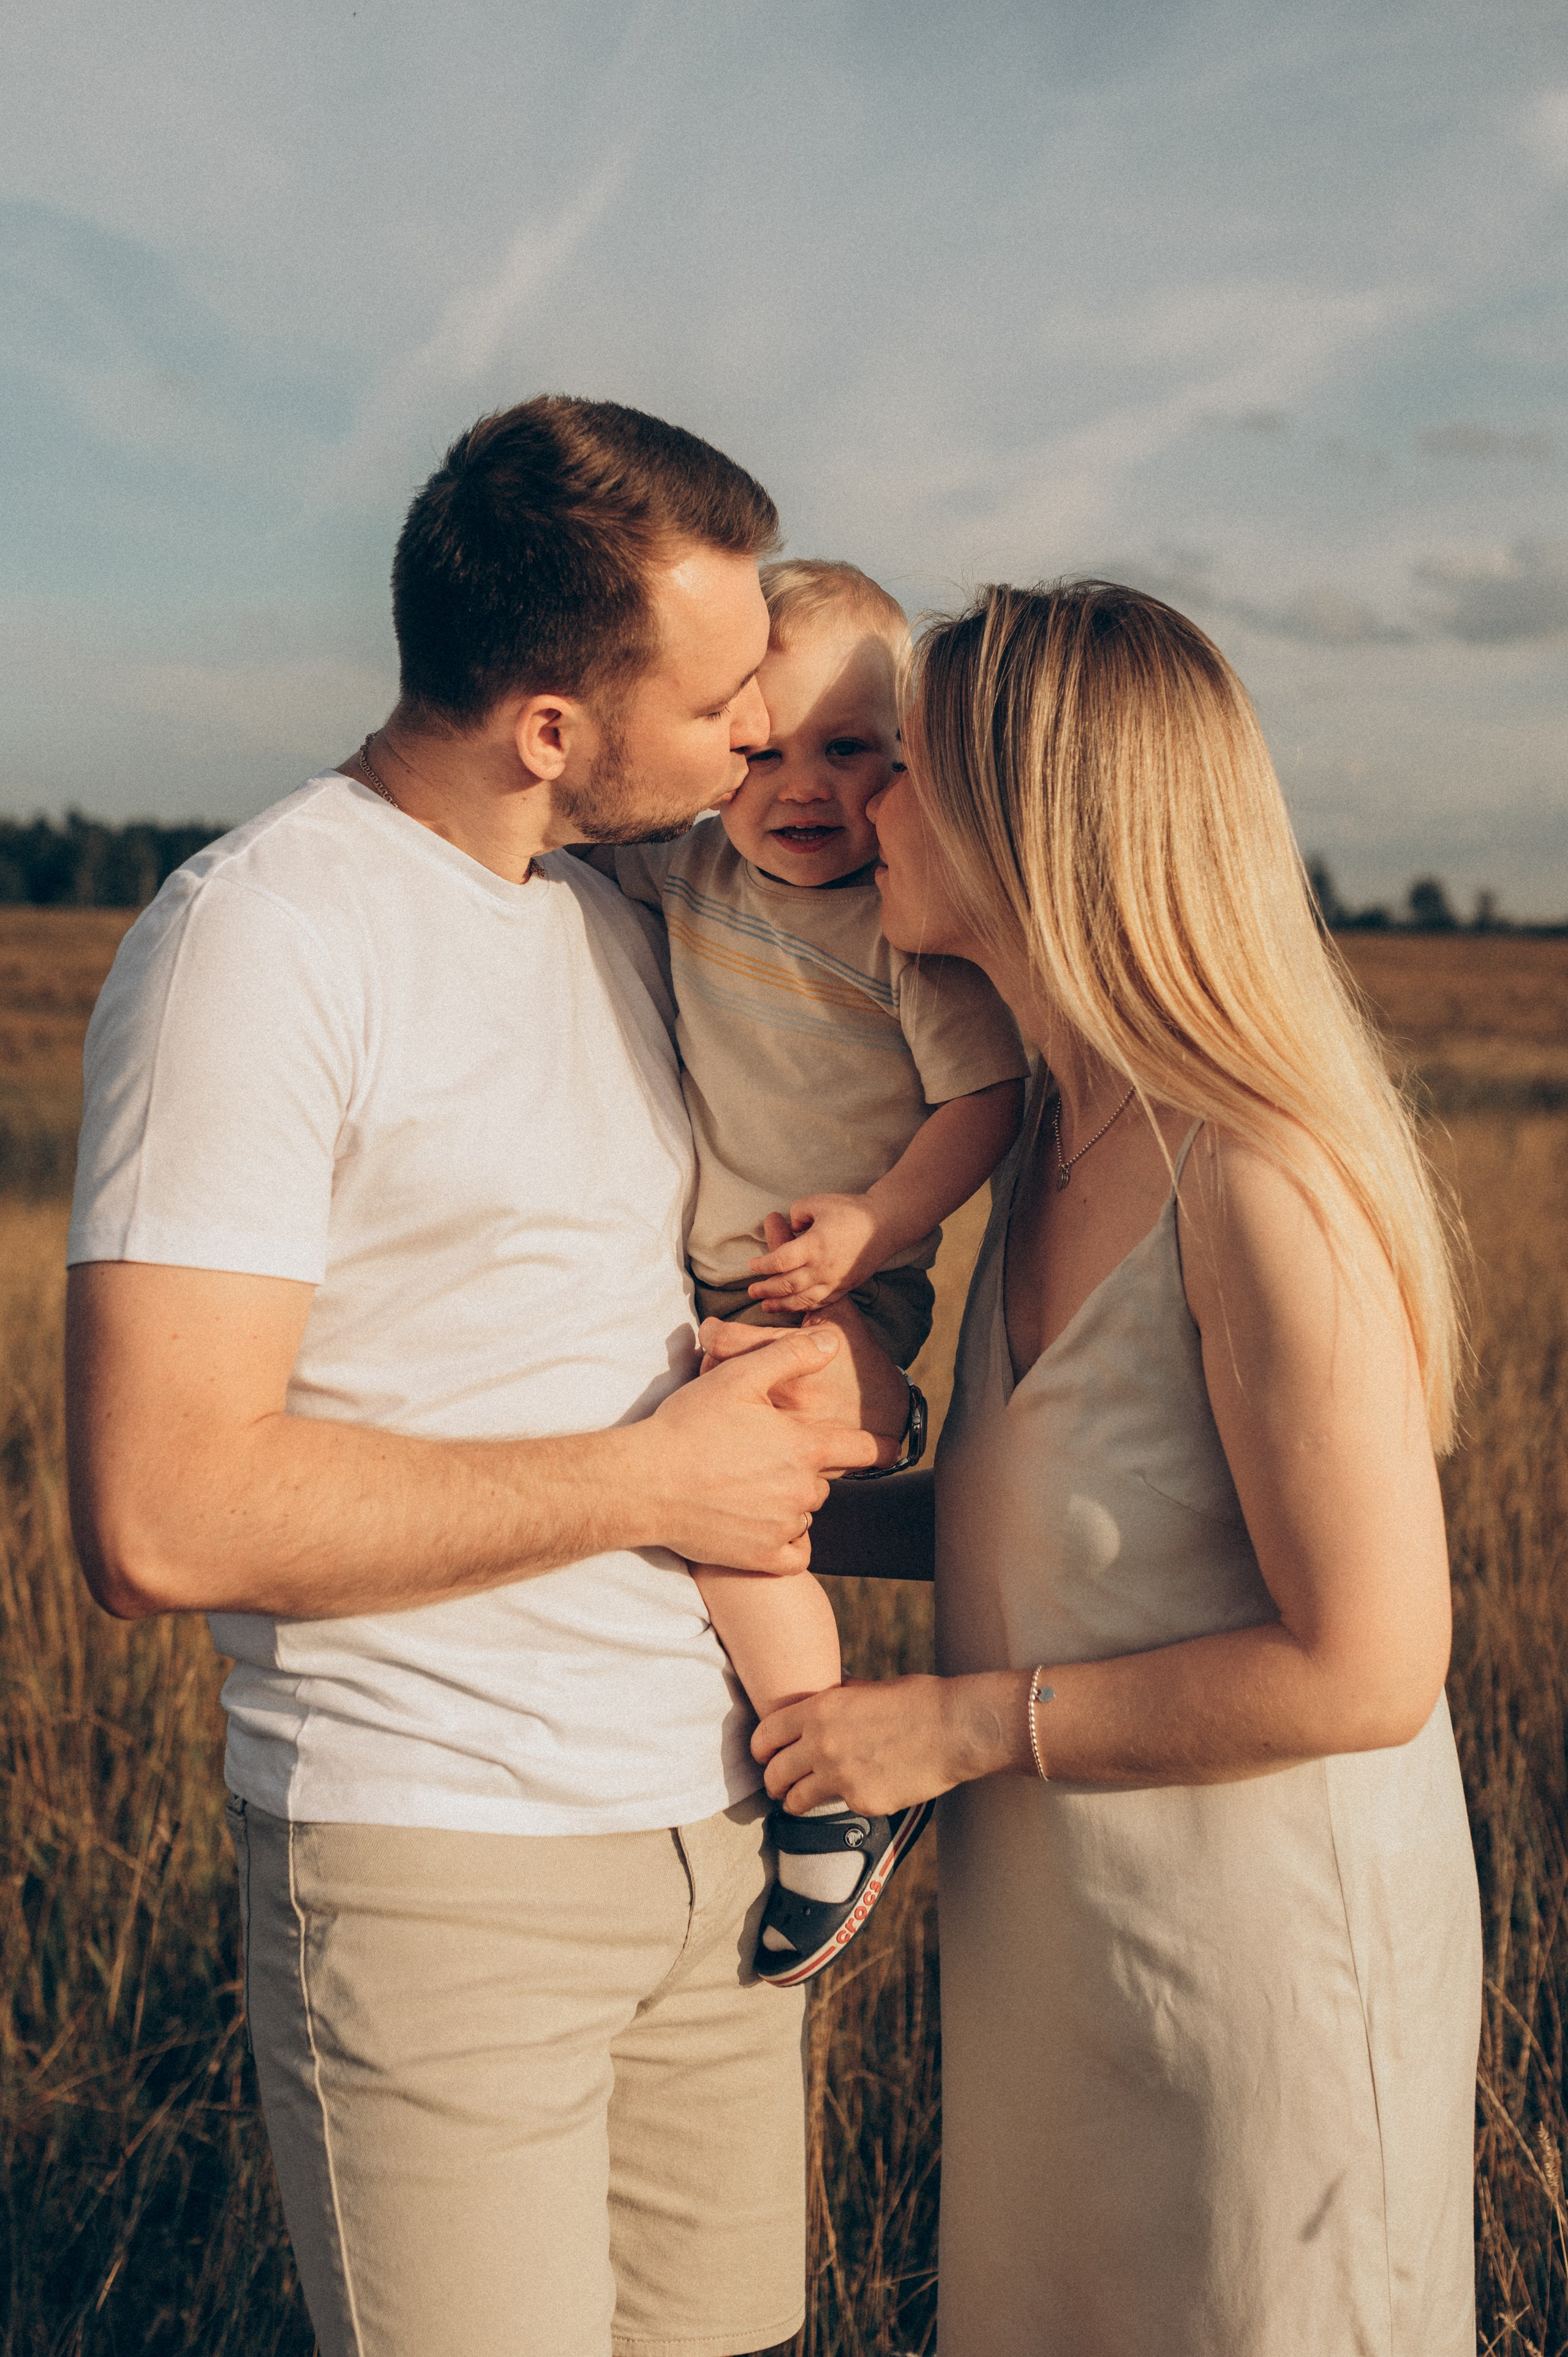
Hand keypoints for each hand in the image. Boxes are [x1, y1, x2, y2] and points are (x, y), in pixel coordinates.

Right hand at [631, 1327, 878, 1573]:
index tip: (893, 1448)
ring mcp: (782, 1527)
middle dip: (805, 1468)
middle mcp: (801, 1490)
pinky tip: (763, 1525)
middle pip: (824, 1479)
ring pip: (805, 1512)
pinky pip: (794, 1554)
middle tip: (764, 1455)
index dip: (882, 1446)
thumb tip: (831, 1342)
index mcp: (804, 1447)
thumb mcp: (739, 1376)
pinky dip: (786, 1542)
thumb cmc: (690, 1425)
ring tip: (746, 1484)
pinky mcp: (760, 1558)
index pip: (865, 1449)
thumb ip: (791, 1356)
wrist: (645, 1483)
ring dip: (789, 1501)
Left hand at [697, 1294, 910, 1463]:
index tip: (713, 1330)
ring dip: (719, 1397)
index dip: (711, 1332)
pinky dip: (735, 1427)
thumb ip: (803, 1282)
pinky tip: (741, 1418)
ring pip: (723, 1411)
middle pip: (714, 1377)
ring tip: (728, 1388)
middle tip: (716, 1361)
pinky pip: (739, 1441)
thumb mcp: (838, 1314)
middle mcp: (781, 1395)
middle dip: (710, 1366)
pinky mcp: (781, 1455)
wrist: (890, 1416)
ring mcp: (780, 1430)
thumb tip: (776, 1230)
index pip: (723, 1341)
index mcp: (790, 1357)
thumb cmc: (859, 1361)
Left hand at [746, 1198, 887, 1311]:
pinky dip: (803, 1306)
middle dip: (766, 1289)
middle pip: (787, 1285)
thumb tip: (790, 1229)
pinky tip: (793, 1305)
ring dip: (781, 1304)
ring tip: (765, 1305)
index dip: (763, 1265)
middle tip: (751, 1291)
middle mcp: (823, 1267)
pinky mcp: (844, 1286)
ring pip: (802, 1299)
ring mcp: (834, 1280)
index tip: (752, 1265)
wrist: (885, 1225)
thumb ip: (797, 1213)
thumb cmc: (850, 1210)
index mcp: (814, 1245)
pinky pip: (820, 1301)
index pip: (780, 1261)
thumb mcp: (818, 1201)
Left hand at [753, 1674, 975, 1815]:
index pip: (766, 1735)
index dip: (760, 1749)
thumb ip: (840, 1697)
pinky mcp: (861, 1802)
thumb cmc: (920, 1701)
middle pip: (774, 1773)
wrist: (956, 1729)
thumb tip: (827, 1695)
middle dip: (773, 1781)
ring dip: (794, 1802)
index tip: (763, 1756)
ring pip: (795, 1800)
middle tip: (777, 1785)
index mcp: (820, 1710)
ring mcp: (840, 1776)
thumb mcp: (871, 1688)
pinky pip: (839, 1808)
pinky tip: (856, 1795)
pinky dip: (844, 1804)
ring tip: (798, 1802)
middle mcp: (822, 1743)